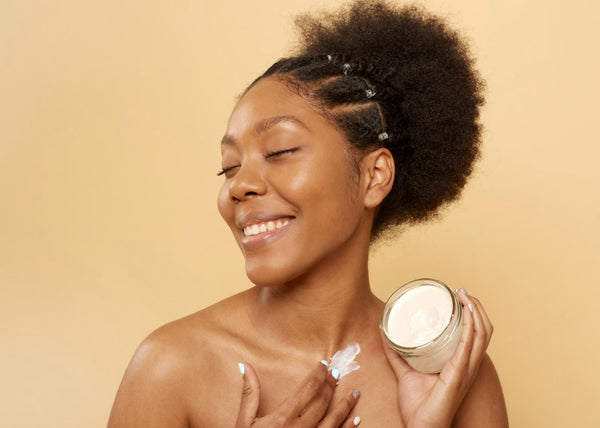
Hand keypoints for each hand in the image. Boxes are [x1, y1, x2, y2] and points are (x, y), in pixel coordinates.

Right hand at [236, 361, 360, 427]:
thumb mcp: (244, 421)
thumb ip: (249, 393)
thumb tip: (246, 366)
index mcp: (283, 417)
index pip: (307, 388)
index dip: (318, 374)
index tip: (324, 364)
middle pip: (322, 401)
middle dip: (331, 385)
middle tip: (337, 373)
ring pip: (334, 419)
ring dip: (346, 405)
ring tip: (355, 393)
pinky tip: (356, 419)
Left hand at [382, 289, 493, 427]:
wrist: (421, 427)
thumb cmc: (418, 407)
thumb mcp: (405, 372)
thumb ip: (396, 355)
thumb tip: (385, 334)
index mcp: (461, 364)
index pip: (476, 334)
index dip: (473, 314)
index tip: (459, 297)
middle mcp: (468, 365)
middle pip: (483, 330)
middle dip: (476, 307)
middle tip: (462, 292)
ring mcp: (466, 369)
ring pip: (481, 334)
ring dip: (476, 311)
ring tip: (464, 296)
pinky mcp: (459, 374)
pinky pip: (470, 346)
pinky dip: (471, 327)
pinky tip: (467, 313)